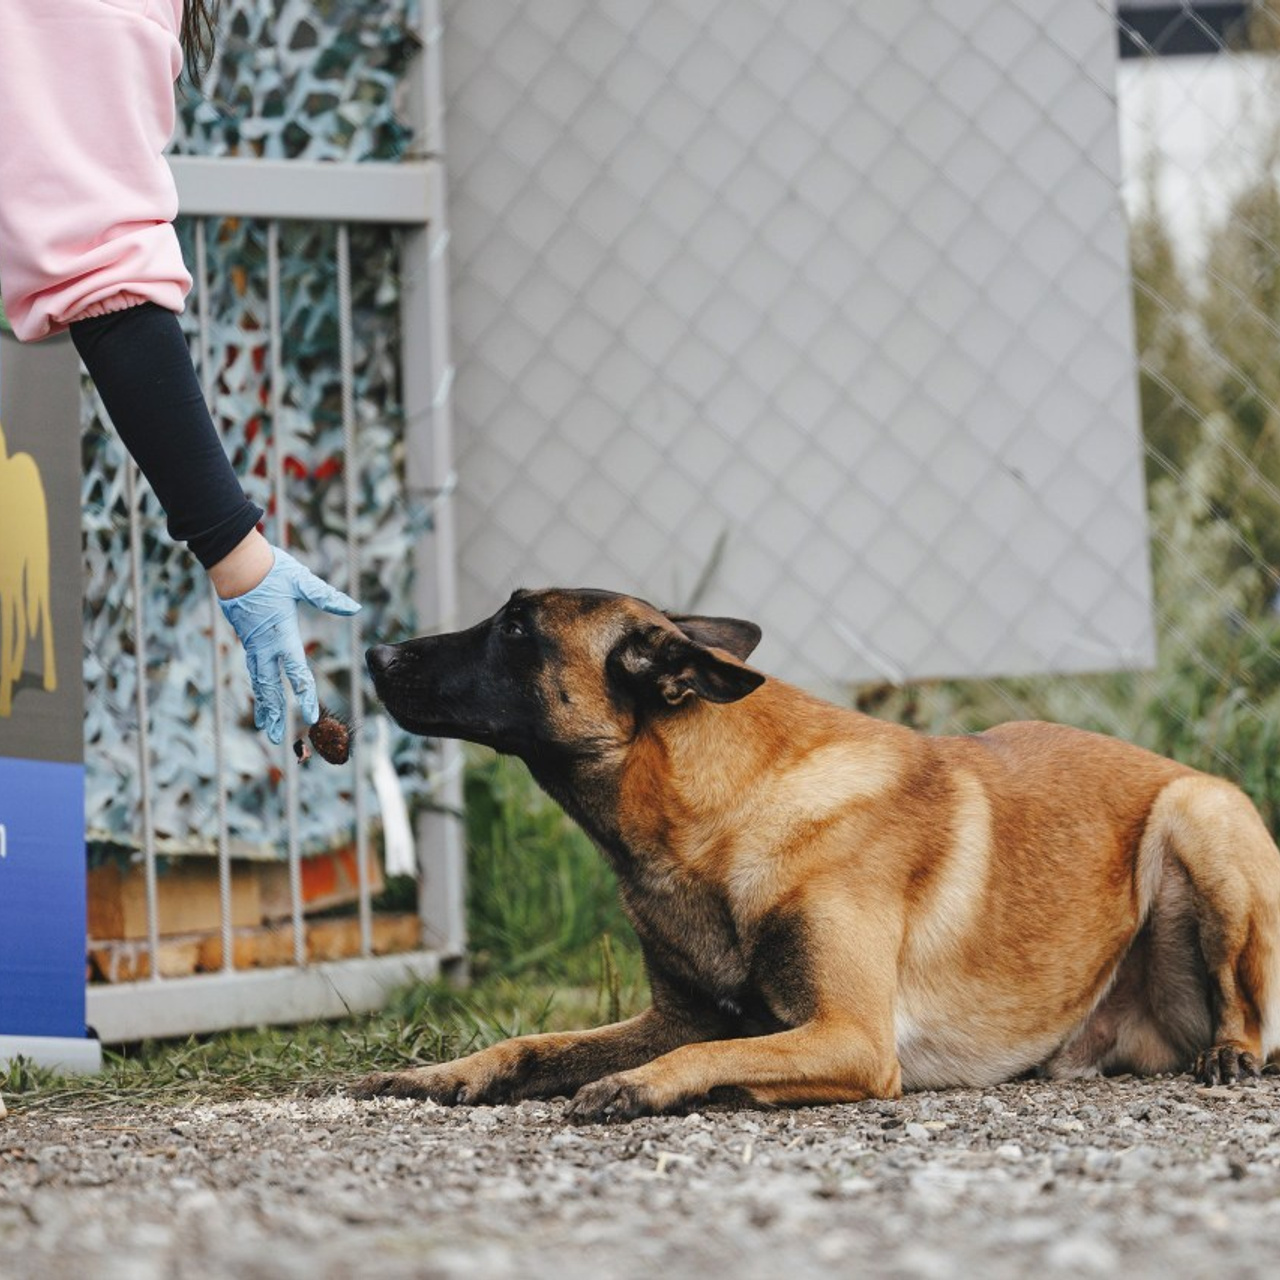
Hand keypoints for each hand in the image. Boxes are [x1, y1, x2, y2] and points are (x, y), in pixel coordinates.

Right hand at [218, 546, 359, 742]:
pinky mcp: (246, 638)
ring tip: (266, 729)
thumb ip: (327, 597)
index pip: (296, 672)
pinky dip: (257, 687)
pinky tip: (260, 699)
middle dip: (276, 713)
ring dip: (264, 706)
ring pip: (258, 681)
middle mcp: (265, 644)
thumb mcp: (302, 582)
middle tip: (278, 740)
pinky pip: (253, 669)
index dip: (304, 696)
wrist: (234, 561)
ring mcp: (252, 643)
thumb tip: (355, 607)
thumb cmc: (271, 570)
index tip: (310, 717)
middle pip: (271, 686)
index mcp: (281, 634)